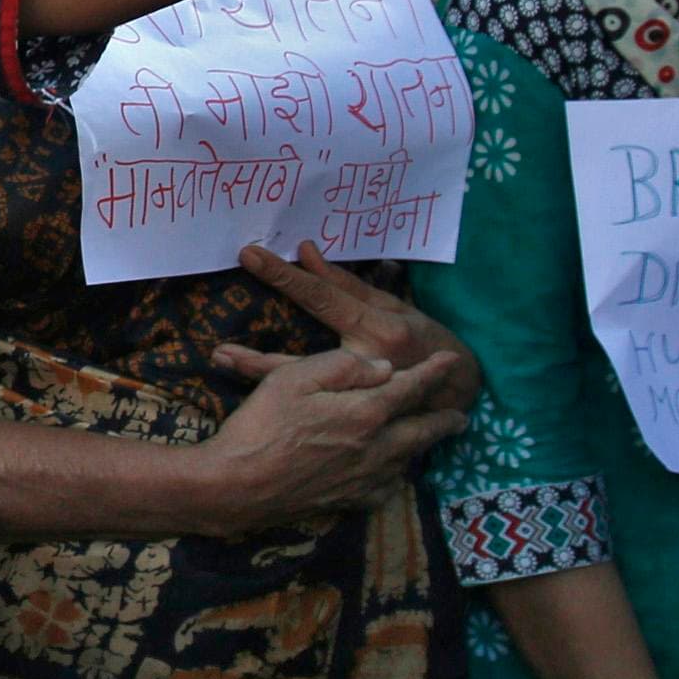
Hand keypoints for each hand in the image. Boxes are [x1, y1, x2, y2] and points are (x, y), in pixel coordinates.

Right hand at [193, 343, 466, 535]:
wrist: (236, 486)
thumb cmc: (262, 423)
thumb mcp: (296, 376)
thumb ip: (345, 367)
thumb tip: (384, 369)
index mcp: (366, 412)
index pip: (411, 387)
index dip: (433, 371)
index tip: (451, 360)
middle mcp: (376, 449)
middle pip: (422, 432)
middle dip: (444, 421)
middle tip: (462, 416)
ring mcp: (364, 480)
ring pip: (407, 461)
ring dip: (423, 447)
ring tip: (429, 439)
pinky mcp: (347, 502)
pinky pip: (385, 489)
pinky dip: (395, 477)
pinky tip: (390, 474)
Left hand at [234, 241, 481, 411]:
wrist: (459, 392)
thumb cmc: (423, 339)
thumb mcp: (391, 306)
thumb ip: (344, 284)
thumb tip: (305, 251)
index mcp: (378, 333)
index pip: (322, 300)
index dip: (285, 277)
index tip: (251, 256)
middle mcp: (367, 370)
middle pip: (302, 365)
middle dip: (257, 361)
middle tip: (219, 352)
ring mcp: (363, 404)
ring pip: (304, 398)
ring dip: (261, 384)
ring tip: (225, 369)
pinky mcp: (359, 427)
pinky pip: (315, 419)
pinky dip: (285, 414)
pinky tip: (257, 415)